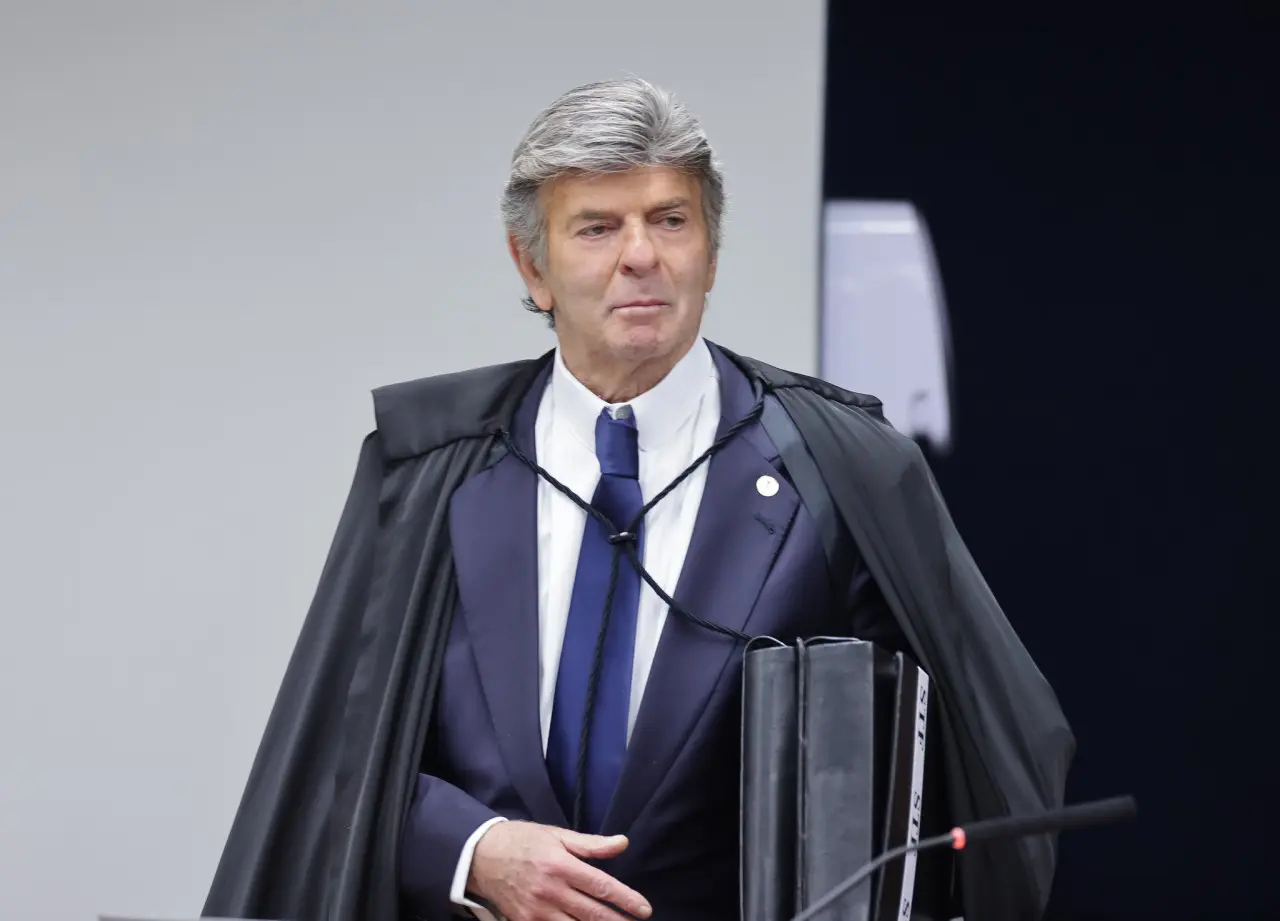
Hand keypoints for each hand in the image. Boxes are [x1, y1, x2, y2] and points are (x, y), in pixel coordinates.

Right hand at [468, 820, 651, 920]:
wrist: (480, 856)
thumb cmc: (522, 841)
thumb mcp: (556, 835)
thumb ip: (590, 844)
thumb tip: (622, 843)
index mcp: (560, 864)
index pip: (601, 886)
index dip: (625, 899)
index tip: (644, 909)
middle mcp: (550, 890)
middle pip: (592, 913)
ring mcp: (536, 910)